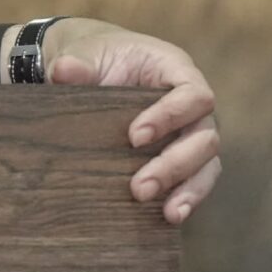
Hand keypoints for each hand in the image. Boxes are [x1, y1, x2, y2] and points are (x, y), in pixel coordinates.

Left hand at [43, 17, 220, 225]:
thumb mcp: (86, 53)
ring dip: (188, 190)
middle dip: (174, 165)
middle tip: (139, 187)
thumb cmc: (97, 57)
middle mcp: (194, 106)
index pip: (194, 95)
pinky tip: (170, 218)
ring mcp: (191, 135)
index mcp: (178, 71)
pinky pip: (196, 181)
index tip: (135, 137)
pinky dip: (187, 199)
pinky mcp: (183, 159)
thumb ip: (77, 64)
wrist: (94, 71)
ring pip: (207, 165)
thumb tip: (64, 72)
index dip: (172, 116)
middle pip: (204, 137)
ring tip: (169, 213)